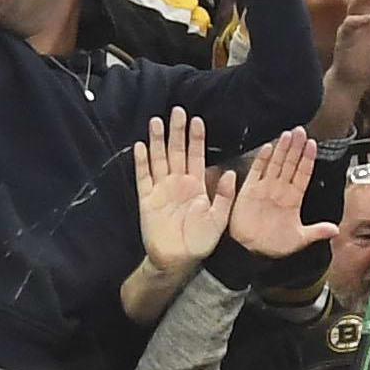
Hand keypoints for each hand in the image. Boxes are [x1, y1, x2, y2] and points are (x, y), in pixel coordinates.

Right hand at [133, 110, 233, 270]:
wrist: (178, 260)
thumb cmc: (200, 241)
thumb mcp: (219, 219)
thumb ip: (224, 196)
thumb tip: (229, 173)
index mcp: (196, 185)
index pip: (196, 155)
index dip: (196, 138)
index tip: (197, 120)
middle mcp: (178, 182)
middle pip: (176, 151)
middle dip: (176, 131)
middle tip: (177, 110)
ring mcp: (161, 188)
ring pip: (159, 158)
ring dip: (157, 140)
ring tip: (156, 120)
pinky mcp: (147, 198)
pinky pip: (143, 176)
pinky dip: (141, 161)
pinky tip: (140, 146)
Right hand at [228, 128, 325, 255]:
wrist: (250, 251)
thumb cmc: (273, 246)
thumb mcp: (299, 239)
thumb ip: (316, 231)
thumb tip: (335, 229)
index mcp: (293, 199)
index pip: (303, 174)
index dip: (308, 159)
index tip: (313, 145)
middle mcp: (280, 190)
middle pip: (291, 164)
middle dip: (297, 147)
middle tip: (301, 131)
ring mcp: (265, 188)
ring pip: (276, 163)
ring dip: (282, 149)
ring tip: (289, 134)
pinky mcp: (249, 190)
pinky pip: (257, 171)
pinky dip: (262, 159)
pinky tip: (268, 147)